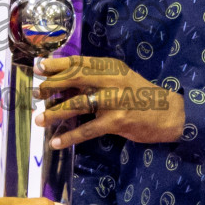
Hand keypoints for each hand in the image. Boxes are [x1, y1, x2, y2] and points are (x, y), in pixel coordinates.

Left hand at [34, 55, 184, 149]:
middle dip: (52, 86)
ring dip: (55, 112)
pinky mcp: (117, 121)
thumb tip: (62, 82)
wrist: (168, 113)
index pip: (79, 62)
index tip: (38, 68)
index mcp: (111, 66)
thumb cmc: (139, 95)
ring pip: (78, 104)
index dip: (56, 64)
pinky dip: (69, 136)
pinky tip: (56, 142)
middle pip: (75, 79)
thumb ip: (96, 78)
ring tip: (39, 119)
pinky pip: (87, 129)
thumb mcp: (119, 78)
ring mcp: (115, 100)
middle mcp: (112, 79)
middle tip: (36, 93)